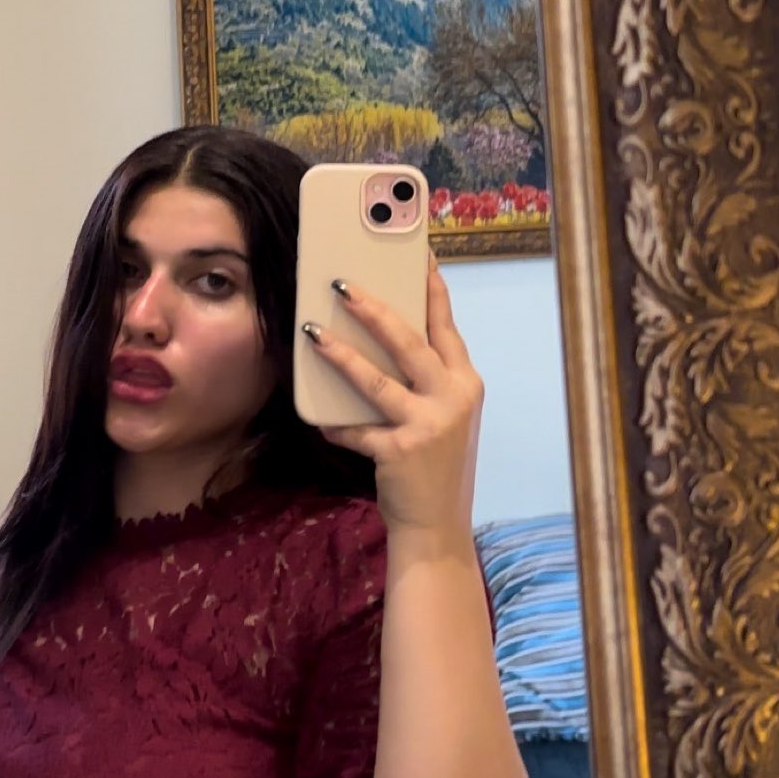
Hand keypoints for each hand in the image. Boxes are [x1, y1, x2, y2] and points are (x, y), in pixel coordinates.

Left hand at [302, 256, 482, 538]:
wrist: (438, 524)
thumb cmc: (435, 464)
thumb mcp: (443, 414)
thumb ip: (424, 379)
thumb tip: (381, 336)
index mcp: (465, 382)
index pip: (445, 324)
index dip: (429, 286)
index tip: (413, 253)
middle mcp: (453, 398)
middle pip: (410, 341)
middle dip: (374, 309)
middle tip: (341, 284)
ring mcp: (428, 425)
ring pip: (378, 379)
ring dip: (341, 353)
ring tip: (313, 331)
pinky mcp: (400, 451)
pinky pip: (357, 430)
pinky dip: (335, 424)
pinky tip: (318, 418)